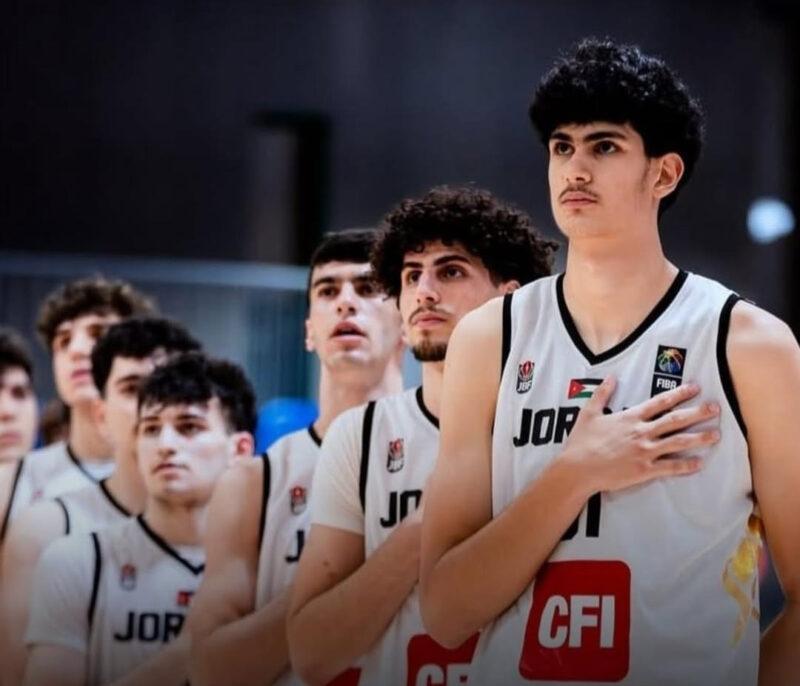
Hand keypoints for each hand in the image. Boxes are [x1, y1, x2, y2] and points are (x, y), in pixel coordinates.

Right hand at [559, 376, 718, 493]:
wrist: (577, 468)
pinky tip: (700, 463)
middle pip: (676, 420)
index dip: (680, 394)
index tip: (696, 388)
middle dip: (698, 413)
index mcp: (630, 417)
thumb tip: (612, 376)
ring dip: (700, 438)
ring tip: (717, 434)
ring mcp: (645, 451)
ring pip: (679, 442)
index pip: (660, 402)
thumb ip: (602, 393)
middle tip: (716, 408)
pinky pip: (671, 467)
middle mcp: (642, 432)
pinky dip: (686, 466)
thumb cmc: (581, 441)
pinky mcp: (644, 470)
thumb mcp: (588, 413)